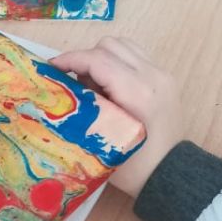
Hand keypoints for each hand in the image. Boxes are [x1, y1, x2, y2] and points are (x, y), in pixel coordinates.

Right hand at [52, 37, 183, 197]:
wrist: (170, 174)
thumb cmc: (135, 167)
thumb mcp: (103, 141)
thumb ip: (86, 109)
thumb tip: (65, 91)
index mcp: (137, 93)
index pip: (98, 60)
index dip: (71, 60)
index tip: (51, 68)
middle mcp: (152, 77)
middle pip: (109, 46)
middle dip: (85, 59)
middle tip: (73, 82)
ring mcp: (161, 75)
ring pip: (123, 45)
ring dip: (101, 58)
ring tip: (91, 82)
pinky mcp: (165, 78)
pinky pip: (135, 56)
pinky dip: (117, 62)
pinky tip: (109, 84)